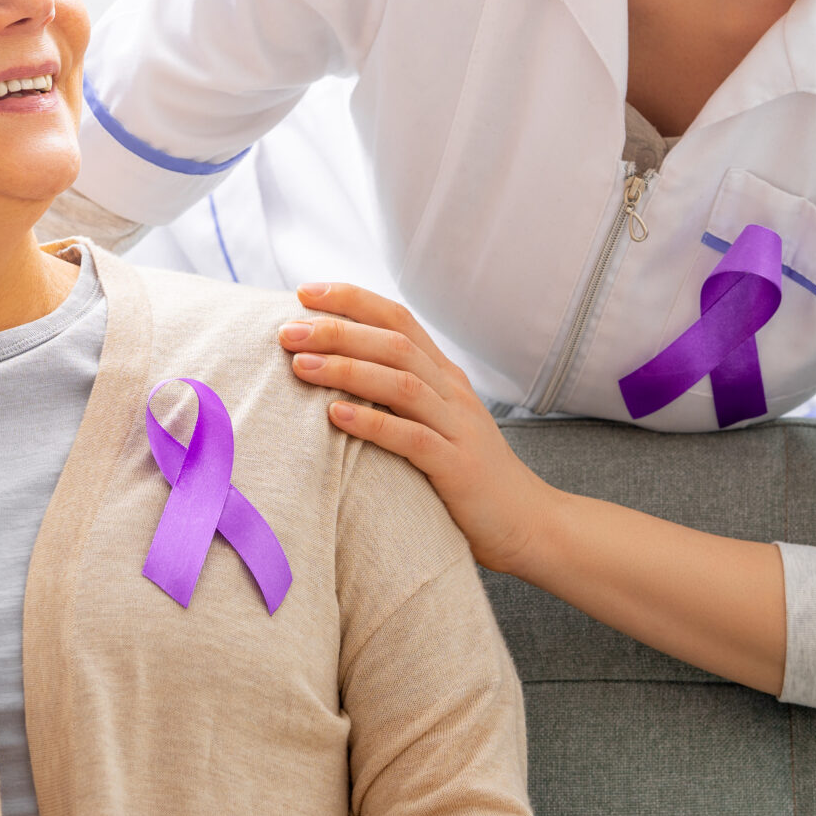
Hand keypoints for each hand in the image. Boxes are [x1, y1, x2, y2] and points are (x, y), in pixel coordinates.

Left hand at [279, 284, 559, 575]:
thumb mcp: (435, 422)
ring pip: (401, 384)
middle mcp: (453, 392)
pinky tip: (336, 417)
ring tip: (300, 366)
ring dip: (347, 370)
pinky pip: (413, 439)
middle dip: (337, 331)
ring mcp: (458, 427)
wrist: (527, 522)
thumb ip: (398, 395)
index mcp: (445, 376)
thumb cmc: (466, 475)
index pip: (398, 320)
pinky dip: (372, 423)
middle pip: (394, 344)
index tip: (306, 293)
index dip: (353, 301)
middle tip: (288, 331)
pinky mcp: (457, 467)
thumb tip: (338, 372)